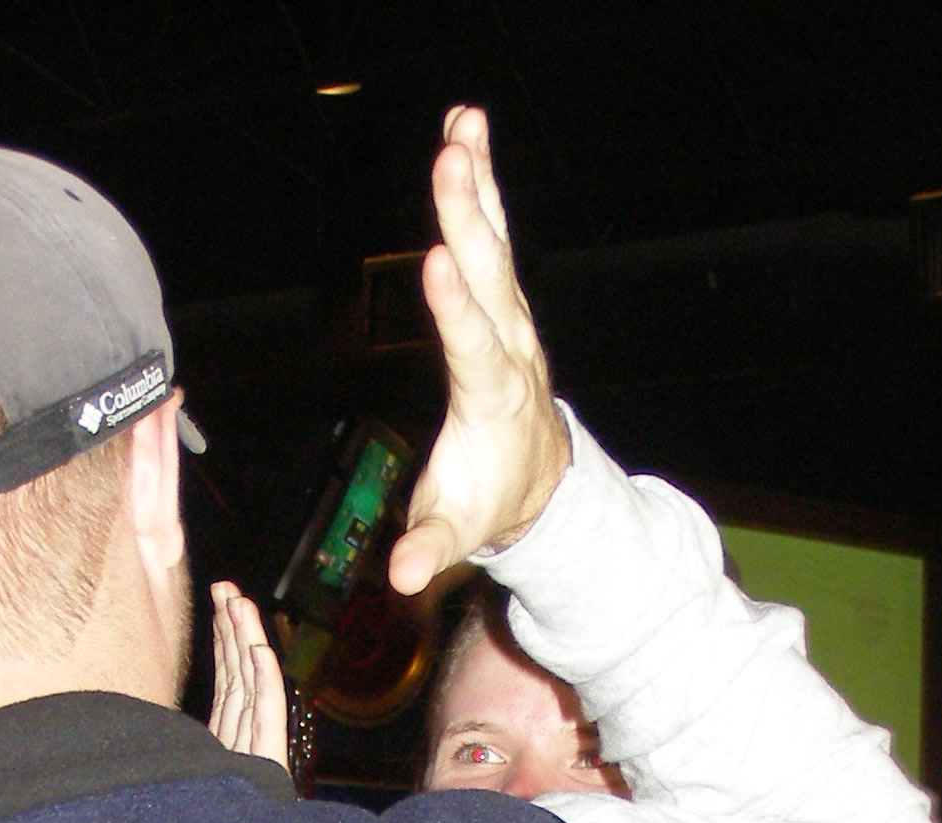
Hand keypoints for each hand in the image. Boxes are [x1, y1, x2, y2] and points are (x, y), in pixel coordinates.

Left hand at [206, 582, 288, 769]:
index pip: (229, 681)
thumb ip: (197, 749)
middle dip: (235, 628)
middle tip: (226, 587)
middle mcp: (243, 740)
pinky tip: (260, 652)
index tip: (220, 605)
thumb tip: (164, 724)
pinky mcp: (268, 765)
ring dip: (247, 641)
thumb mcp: (195, 776)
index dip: (225, 641)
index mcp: (228, 742)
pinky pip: (266, 719)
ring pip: (252, 687)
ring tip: (240, 603)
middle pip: (240, 675)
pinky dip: (265, 683)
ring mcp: (258, 752)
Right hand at [388, 107, 572, 597]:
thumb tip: (400, 576)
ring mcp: (512, 320)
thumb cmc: (489, 505)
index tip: (442, 262)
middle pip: (489, 277)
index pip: (474, 348)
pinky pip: (493, 234)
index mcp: (494, 400)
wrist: (541, 487)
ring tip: (462, 126)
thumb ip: (430, 548)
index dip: (458, 308)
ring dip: (477, 184)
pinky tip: (464, 132)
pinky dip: (480, 185)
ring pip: (496, 243)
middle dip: (470, 220)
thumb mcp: (459, 532)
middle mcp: (512, 349)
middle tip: (452, 162)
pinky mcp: (505, 301)